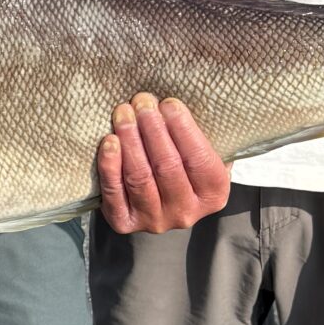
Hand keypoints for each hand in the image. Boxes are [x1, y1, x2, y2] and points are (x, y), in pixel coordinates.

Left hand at [97, 94, 231, 235]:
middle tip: (142, 101)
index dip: (182, 128)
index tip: (168, 103)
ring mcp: (155, 221)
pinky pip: (114, 193)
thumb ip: (201, 136)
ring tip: (124, 113)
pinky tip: (110, 141)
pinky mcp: (125, 223)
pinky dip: (110, 165)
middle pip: (167, 166)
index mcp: (214, 194)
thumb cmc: (185, 166)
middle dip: (152, 128)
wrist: (162, 201)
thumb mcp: (206, 153)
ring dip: (130, 140)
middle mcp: (186, 213)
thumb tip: (180, 104)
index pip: (199, 159)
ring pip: (139, 177)